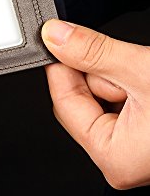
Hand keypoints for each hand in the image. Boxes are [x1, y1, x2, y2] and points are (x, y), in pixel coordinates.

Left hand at [42, 19, 149, 189]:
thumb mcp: (142, 72)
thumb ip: (94, 52)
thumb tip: (55, 36)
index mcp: (114, 157)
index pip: (64, 102)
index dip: (61, 66)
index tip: (59, 38)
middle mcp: (122, 159)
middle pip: (84, 99)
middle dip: (102, 73)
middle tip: (126, 61)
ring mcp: (135, 149)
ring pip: (104, 97)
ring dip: (121, 76)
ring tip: (146, 74)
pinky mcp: (145, 136)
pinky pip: (124, 102)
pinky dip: (132, 84)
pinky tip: (148, 80)